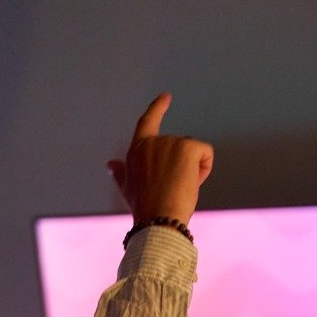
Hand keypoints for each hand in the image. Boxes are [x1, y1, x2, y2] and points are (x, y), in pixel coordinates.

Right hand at [108, 93, 213, 226]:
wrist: (158, 220)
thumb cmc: (145, 208)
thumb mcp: (128, 189)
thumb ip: (121, 173)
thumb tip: (110, 165)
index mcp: (136, 151)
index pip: (147, 123)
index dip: (157, 108)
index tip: (166, 97)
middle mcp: (152, 142)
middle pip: (179, 147)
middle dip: (181, 166)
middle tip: (171, 189)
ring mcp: (170, 142)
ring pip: (193, 153)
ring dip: (192, 170)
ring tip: (179, 189)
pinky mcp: (188, 146)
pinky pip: (206, 154)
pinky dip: (204, 169)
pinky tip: (192, 183)